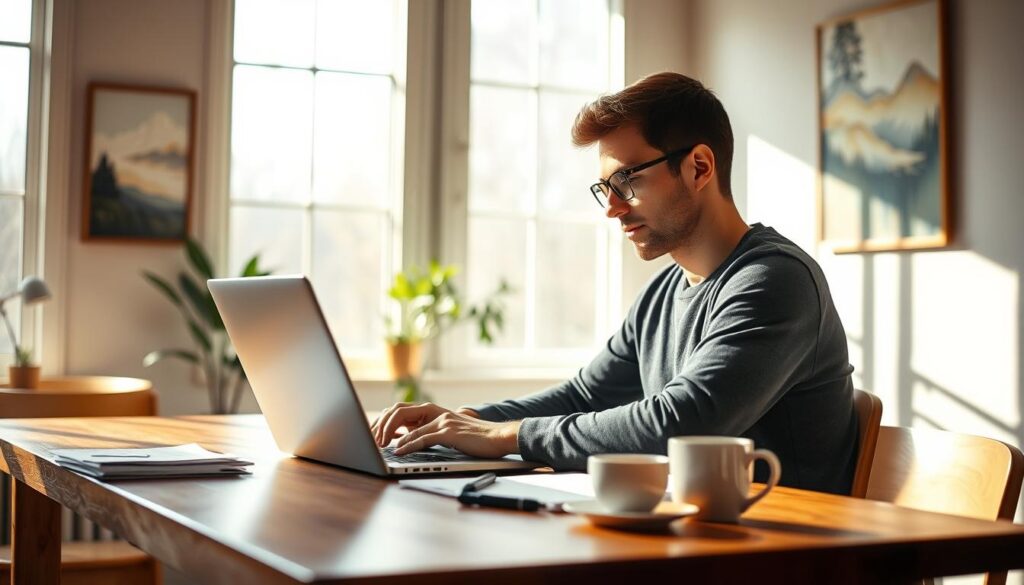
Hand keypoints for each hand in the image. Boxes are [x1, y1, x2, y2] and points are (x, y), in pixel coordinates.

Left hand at [371, 402, 519, 457]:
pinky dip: (407, 445)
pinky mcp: (449, 432)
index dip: (383, 421)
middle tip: (372, 440)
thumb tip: (403, 440)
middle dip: (381, 426)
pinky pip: (422, 438)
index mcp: (433, 411)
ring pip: (408, 426)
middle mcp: (435, 412)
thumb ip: (428, 431)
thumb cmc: (474, 438)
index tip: (372, 433)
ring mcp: (442, 420)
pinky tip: (398, 451)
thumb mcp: (447, 432)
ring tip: (379, 447)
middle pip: (399, 412)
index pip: (400, 410)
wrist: (498, 437)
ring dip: (390, 437)